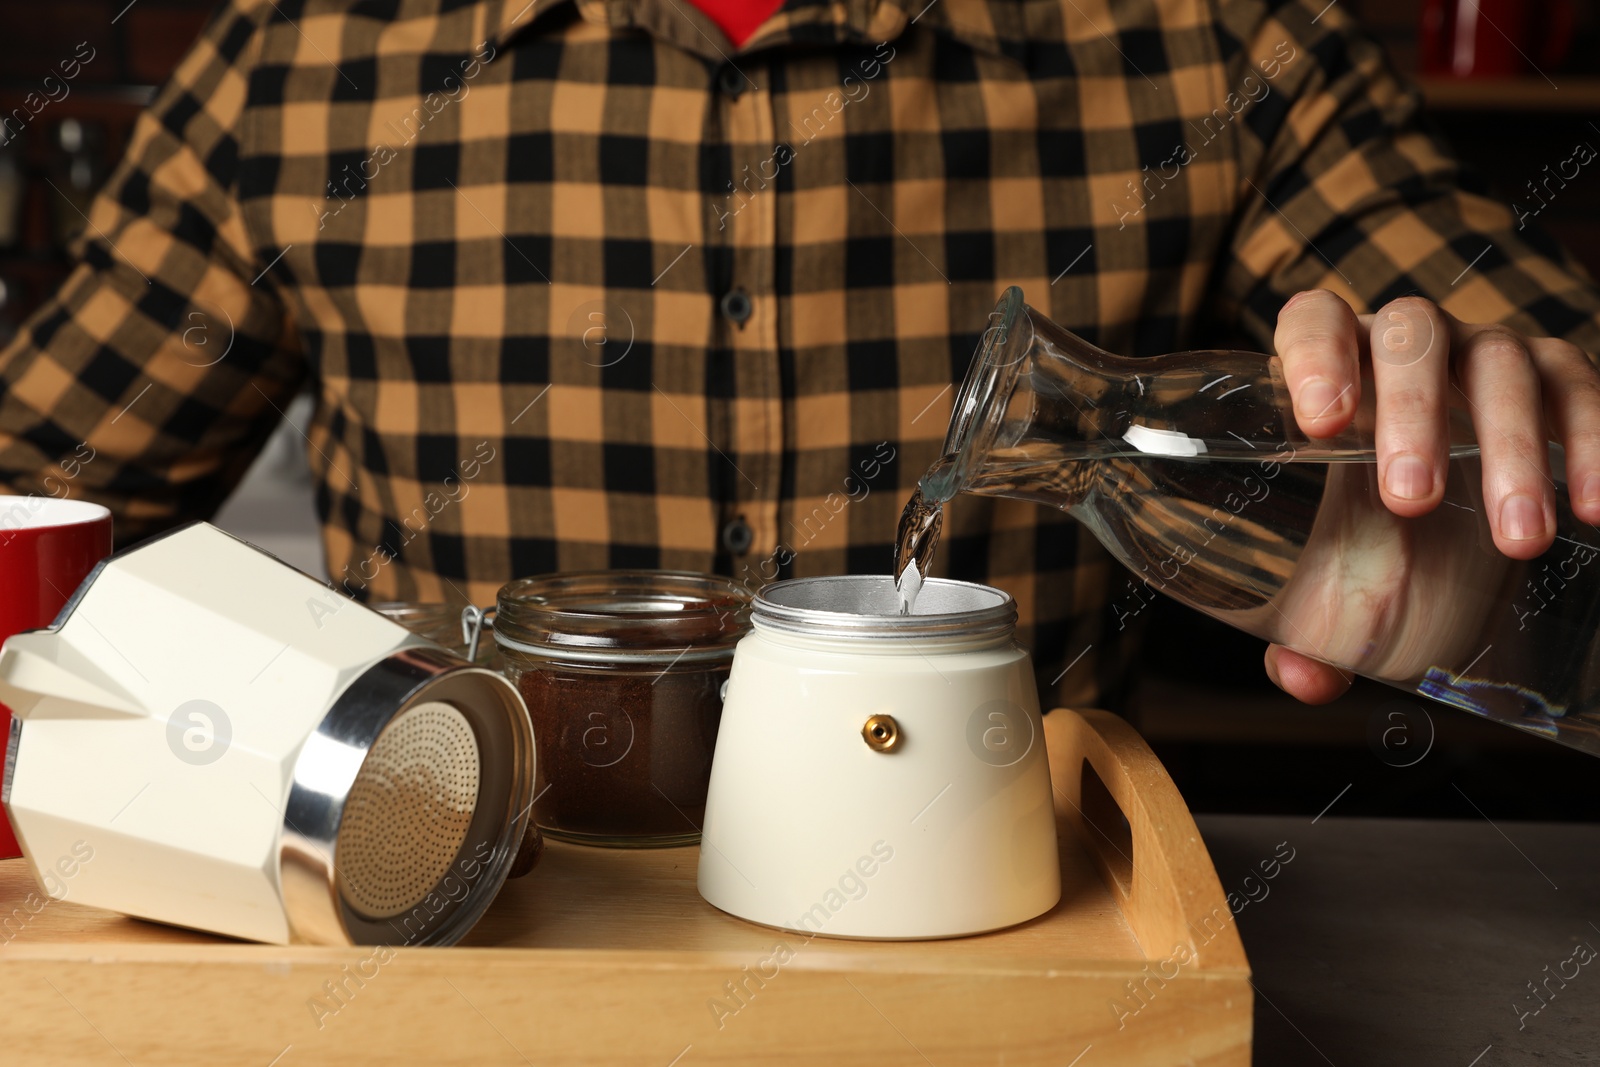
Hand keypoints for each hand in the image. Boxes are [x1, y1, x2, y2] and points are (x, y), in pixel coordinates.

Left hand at [1264, 289, 1599, 702]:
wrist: (1454, 506)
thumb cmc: (1372, 524)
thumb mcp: (1335, 570)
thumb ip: (1307, 624)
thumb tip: (1303, 675)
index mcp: (1337, 367)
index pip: (1315, 322)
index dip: (1313, 355)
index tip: (1319, 422)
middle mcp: (1412, 344)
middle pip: (1412, 338)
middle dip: (1413, 413)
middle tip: (1409, 501)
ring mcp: (1490, 353)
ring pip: (1503, 366)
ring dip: (1509, 449)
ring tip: (1517, 540)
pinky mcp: (1562, 376)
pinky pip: (1582, 389)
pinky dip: (1592, 444)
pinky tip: (1595, 509)